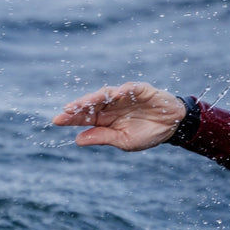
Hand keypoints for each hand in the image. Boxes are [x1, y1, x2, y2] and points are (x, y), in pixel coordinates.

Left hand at [52, 82, 185, 149]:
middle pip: (91, 104)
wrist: (172, 126)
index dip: (71, 118)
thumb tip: (77, 140)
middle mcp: (111, 106)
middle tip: (66, 111)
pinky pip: (129, 89)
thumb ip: (102, 137)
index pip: (85, 117)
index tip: (56, 120)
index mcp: (106, 119)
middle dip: (78, 107)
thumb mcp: (124, 141)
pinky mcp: (139, 90)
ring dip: (94, 98)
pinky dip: (122, 91)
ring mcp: (124, 96)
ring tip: (84, 103)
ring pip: (105, 94)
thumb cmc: (147, 134)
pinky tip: (115, 94)